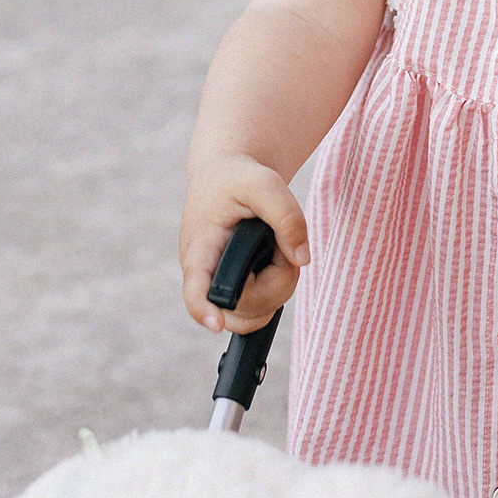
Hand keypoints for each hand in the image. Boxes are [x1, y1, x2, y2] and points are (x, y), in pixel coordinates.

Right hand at [178, 153, 310, 335]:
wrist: (227, 173)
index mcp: (201, 248)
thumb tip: (301, 259)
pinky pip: (256, 312)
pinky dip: (275, 293)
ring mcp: (217, 285)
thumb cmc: (239, 177)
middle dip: (276, 282)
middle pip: (240, 309)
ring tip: (280, 250)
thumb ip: (286, 216)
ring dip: (278, 288)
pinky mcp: (232, 289)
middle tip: (283, 245)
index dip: (204, 310)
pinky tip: (276, 265)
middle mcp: (203, 273)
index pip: (196, 289)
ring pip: (252, 316)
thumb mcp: (265, 183)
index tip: (216, 324)